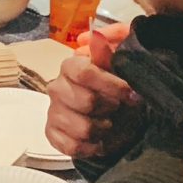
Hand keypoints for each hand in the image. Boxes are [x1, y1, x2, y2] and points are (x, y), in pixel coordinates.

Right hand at [45, 32, 141, 159]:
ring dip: (103, 129)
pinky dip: (91, 147)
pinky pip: (72, 146)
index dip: (111, 85)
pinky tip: (98, 141)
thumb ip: (114, 42)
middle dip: (109, 108)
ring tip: (108, 124)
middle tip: (117, 108)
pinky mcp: (52, 134)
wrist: (113, 117)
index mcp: (71, 66)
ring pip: (82, 128)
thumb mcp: (122, 62)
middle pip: (86, 102)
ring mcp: (53, 111)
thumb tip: (95, 36)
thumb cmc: (116, 89)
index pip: (84, 72)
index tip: (131, 94)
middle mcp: (57, 87)